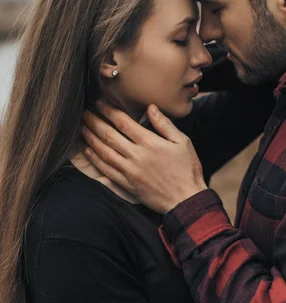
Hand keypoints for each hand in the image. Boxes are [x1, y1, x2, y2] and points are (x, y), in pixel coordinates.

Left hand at [82, 102, 206, 213]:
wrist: (186, 200)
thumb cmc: (187, 169)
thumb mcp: (183, 142)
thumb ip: (165, 124)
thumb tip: (150, 107)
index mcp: (150, 143)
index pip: (124, 123)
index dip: (109, 111)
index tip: (100, 103)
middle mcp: (137, 156)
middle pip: (109, 135)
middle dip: (94, 122)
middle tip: (84, 112)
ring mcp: (130, 171)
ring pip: (104, 152)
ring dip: (91, 138)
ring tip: (82, 127)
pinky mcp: (127, 184)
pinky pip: (106, 170)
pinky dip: (95, 160)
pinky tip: (88, 151)